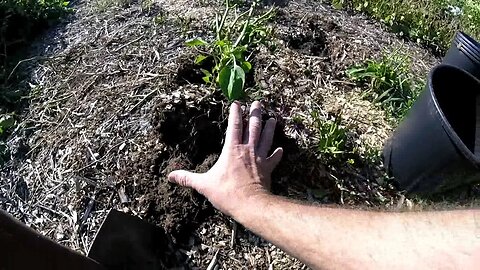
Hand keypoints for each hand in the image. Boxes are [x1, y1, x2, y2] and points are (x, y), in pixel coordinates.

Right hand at [168, 101, 282, 216]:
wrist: (250, 205)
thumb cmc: (227, 193)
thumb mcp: (204, 185)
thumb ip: (187, 178)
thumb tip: (170, 176)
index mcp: (232, 149)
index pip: (234, 126)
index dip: (235, 113)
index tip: (236, 102)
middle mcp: (248, 150)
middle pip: (253, 127)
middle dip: (255, 113)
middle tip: (258, 102)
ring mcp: (260, 159)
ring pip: (266, 138)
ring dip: (269, 128)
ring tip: (272, 119)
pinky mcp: (268, 169)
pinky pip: (274, 159)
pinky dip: (277, 154)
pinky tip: (281, 149)